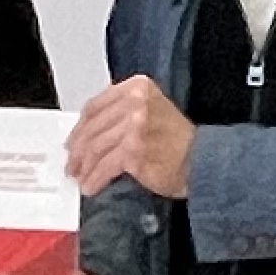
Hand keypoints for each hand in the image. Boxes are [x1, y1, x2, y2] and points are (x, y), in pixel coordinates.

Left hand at [67, 77, 193, 198]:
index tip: (73, 141)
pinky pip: (104, 166)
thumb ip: (124, 112)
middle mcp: (135, 102)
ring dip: (84, 166)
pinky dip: (95, 178)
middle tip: (72, 164)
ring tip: (81, 178)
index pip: (96, 105)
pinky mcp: (133, 150)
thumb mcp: (153, 111)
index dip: (80, 126)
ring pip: (95, 147)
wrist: (203, 160)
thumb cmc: (179, 141)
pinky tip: (91, 187)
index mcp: (137, 87)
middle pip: (92, 126)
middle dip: (78, 149)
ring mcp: (134, 125)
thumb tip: (90, 132)